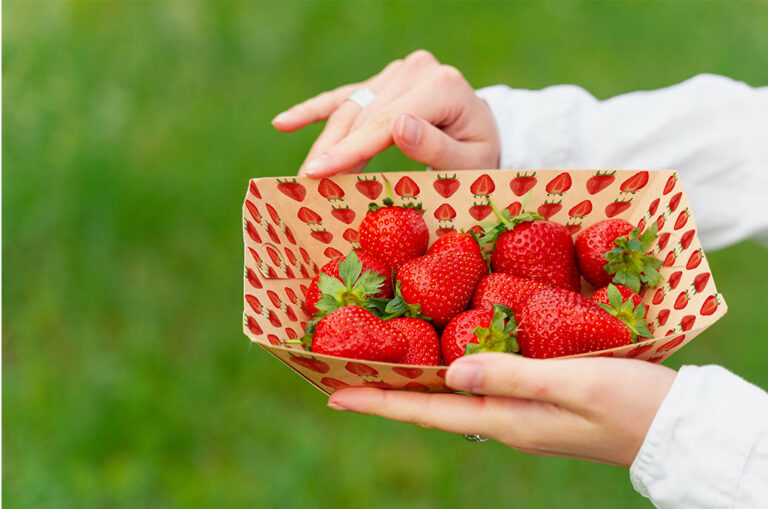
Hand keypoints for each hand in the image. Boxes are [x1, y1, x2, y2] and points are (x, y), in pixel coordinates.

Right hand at [272, 50, 500, 176]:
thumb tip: (398, 126)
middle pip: (363, 114)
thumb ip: (438, 146)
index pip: (386, 122)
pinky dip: (315, 111)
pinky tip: (283, 123)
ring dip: (325, 142)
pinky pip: (346, 96)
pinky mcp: (385, 81)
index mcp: (441, 86)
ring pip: (350, 107)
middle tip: (305, 184)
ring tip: (304, 174)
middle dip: (333, 151)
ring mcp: (398, 72)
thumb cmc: (481, 155)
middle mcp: (416, 70)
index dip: (350, 150)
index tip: (317, 174)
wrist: (486, 133)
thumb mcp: (472, 162)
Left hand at [327, 353, 676, 466]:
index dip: (380, 400)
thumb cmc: (631, 403)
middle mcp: (504, 418)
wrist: (673, 427)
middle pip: (431, 404)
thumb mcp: (572, 384)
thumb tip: (450, 372)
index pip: (427, 410)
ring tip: (381, 363)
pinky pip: (480, 384)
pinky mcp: (536, 400)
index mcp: (506, 419)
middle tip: (345, 374)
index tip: (334, 392)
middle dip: (387, 390)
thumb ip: (511, 374)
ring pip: (452, 395)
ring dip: (414, 381)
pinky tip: (446, 354)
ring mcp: (519, 412)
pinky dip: (451, 371)